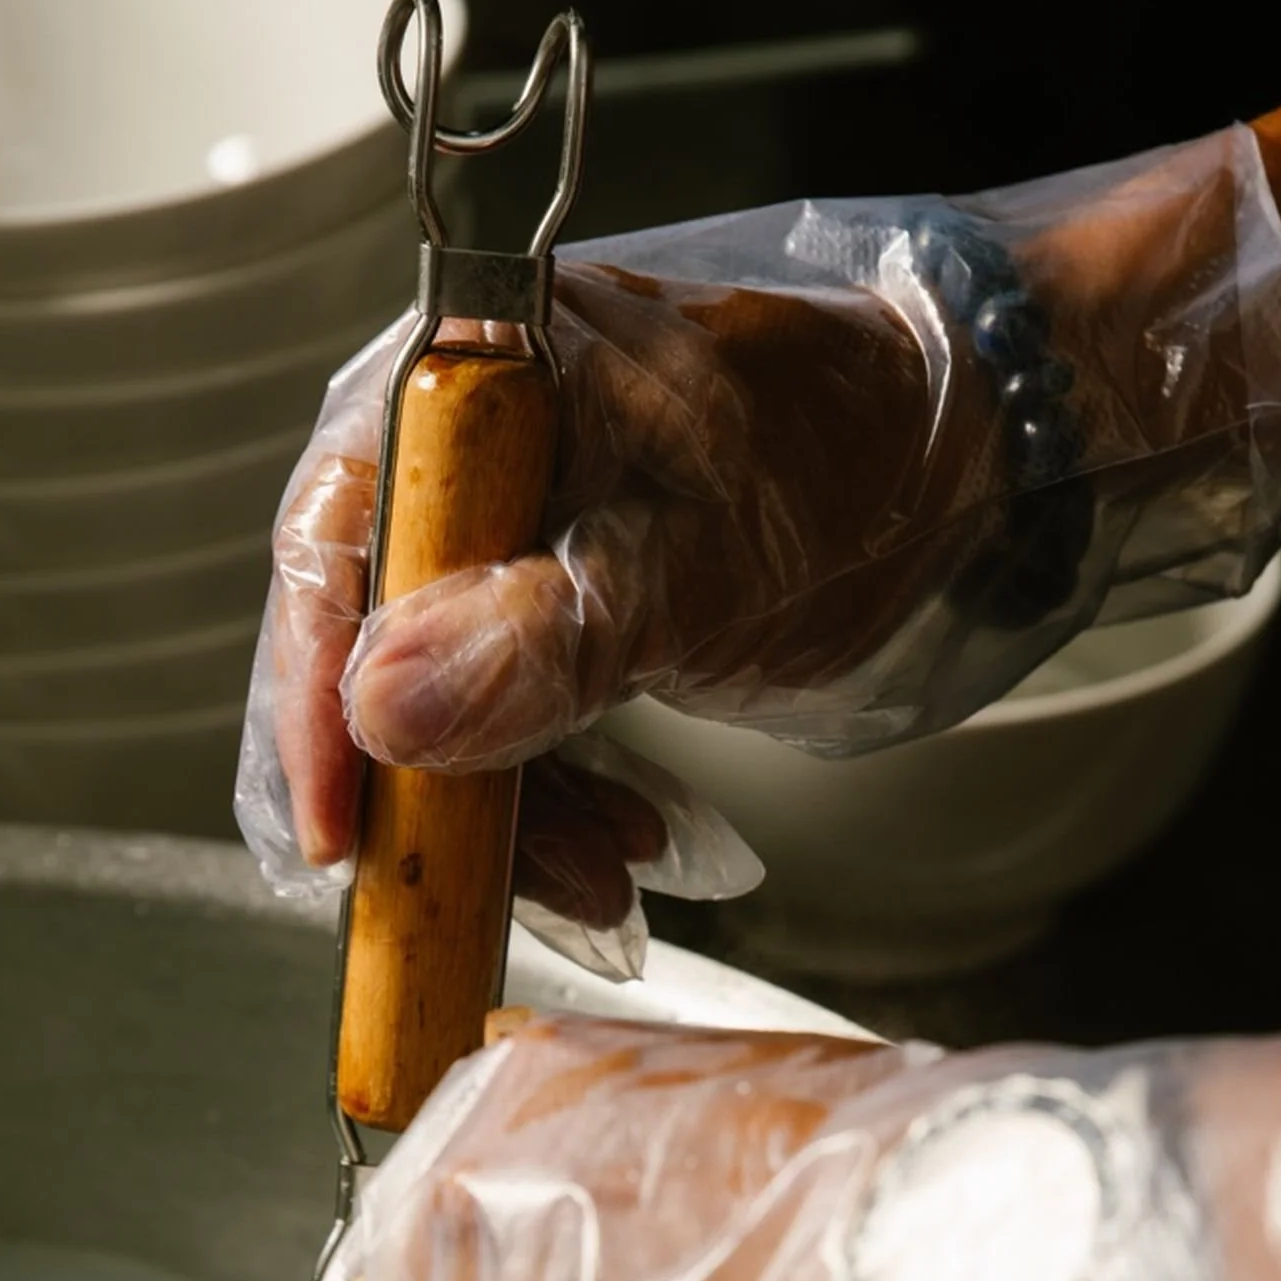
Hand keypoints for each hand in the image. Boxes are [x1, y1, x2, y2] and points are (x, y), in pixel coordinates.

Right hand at [235, 132, 1280, 948]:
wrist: (966, 451)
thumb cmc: (845, 462)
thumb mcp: (695, 567)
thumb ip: (535, 641)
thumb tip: (382, 709)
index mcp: (471, 386)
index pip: (328, 551)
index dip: (315, 707)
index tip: (342, 836)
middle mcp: (458, 452)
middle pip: (365, 648)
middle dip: (433, 791)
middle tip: (486, 895)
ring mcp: (499, 529)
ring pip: (436, 709)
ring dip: (508, 820)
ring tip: (606, 877)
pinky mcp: (543, 594)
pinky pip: (504, 719)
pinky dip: (554, 801)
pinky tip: (624, 845)